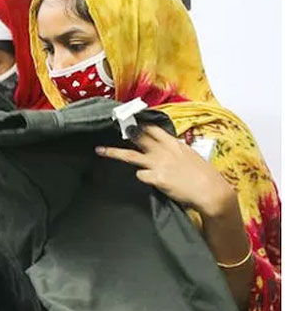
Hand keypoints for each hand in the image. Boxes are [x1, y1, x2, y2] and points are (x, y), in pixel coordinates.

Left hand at [96, 125, 235, 216]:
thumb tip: (167, 146)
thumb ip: (175, 150)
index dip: (139, 123)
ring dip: (113, 152)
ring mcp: (158, 164)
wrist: (211, 191)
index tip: (129, 118)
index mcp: (174, 144)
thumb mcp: (190, 156)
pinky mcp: (155, 178)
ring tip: (99, 150)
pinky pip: (140, 176)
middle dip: (124, 131)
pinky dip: (143, 178)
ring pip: (130, 155)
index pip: (153, 128)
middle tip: (111, 126)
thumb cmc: (204, 175)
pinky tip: (153, 182)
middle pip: (138, 137)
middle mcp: (164, 151)